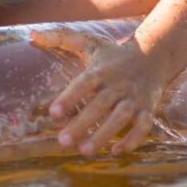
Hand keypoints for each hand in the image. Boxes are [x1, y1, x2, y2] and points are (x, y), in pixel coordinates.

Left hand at [31, 28, 161, 154]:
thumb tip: (32, 35)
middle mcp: (118, 84)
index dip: (69, 98)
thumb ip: (60, 39)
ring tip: (84, 150)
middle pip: (100, 104)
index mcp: (102, 70)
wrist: (155, 54)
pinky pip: (144, 126)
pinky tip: (116, 151)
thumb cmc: (114, 54)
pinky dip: (133, 139)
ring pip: (121, 117)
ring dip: (104, 134)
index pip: (84, 83)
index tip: (53, 114)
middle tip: (62, 142)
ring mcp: (134, 97)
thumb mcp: (89, 42)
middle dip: (82, 123)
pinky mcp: (148, 109)